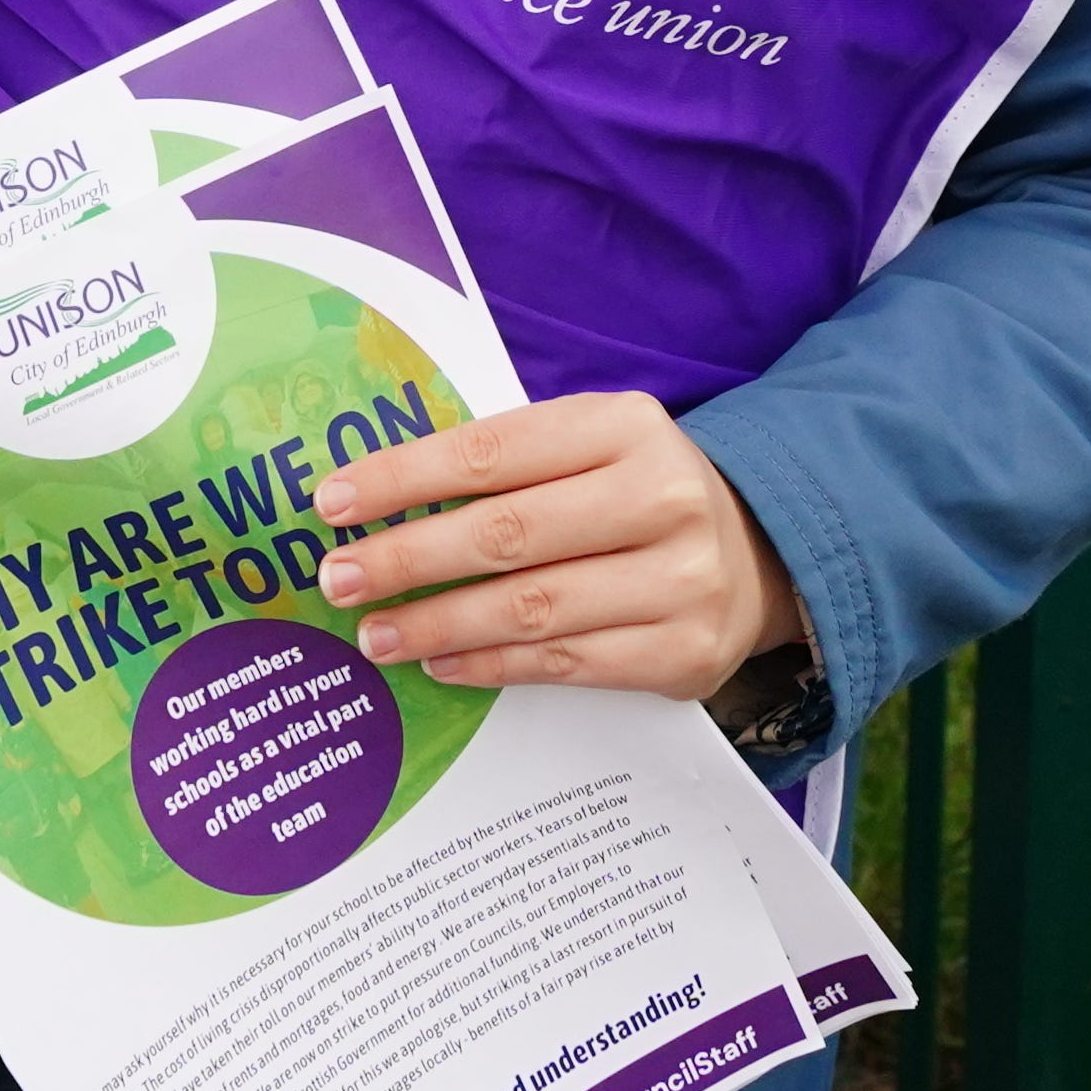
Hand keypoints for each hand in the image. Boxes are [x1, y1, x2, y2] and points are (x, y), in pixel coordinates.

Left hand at [312, 391, 805, 700]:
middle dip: (407, 559)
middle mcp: (662, 497)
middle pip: (507, 534)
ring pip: (531, 608)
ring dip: (438, 625)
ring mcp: (681, 581)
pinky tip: (441, 662)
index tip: (332, 503)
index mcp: (626, 426)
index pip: (493, 452)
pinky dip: (490, 665)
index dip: (405, 478)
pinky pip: (565, 663)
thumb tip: (378, 499)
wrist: (757, 553)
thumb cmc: (635, 491)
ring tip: (376, 634)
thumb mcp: (589, 445)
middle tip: (338, 580)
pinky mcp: (684, 653)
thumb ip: (505, 461)